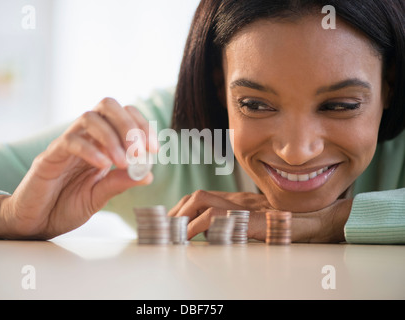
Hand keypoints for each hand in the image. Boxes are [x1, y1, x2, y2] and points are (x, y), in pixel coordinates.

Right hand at [1, 98, 157, 238]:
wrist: (35, 224)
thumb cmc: (65, 207)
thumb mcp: (99, 196)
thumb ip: (120, 183)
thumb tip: (148, 174)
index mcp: (100, 144)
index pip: (123, 117)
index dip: (142, 126)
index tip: (155, 149)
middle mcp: (84, 138)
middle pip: (107, 106)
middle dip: (129, 124)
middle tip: (140, 150)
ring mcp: (66, 145)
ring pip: (89, 118)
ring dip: (112, 137)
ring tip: (124, 161)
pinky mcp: (49, 156)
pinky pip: (70, 142)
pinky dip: (91, 150)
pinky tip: (103, 165)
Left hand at [168, 190, 351, 242]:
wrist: (319, 221)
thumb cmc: (291, 226)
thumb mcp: (259, 226)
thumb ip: (237, 226)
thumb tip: (211, 236)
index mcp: (238, 202)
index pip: (202, 198)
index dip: (181, 209)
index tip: (169, 223)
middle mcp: (238, 201)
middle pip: (196, 197)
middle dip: (176, 212)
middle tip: (165, 231)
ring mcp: (244, 208)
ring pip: (202, 200)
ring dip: (183, 216)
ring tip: (174, 234)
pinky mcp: (252, 219)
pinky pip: (219, 216)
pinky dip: (200, 225)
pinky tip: (193, 238)